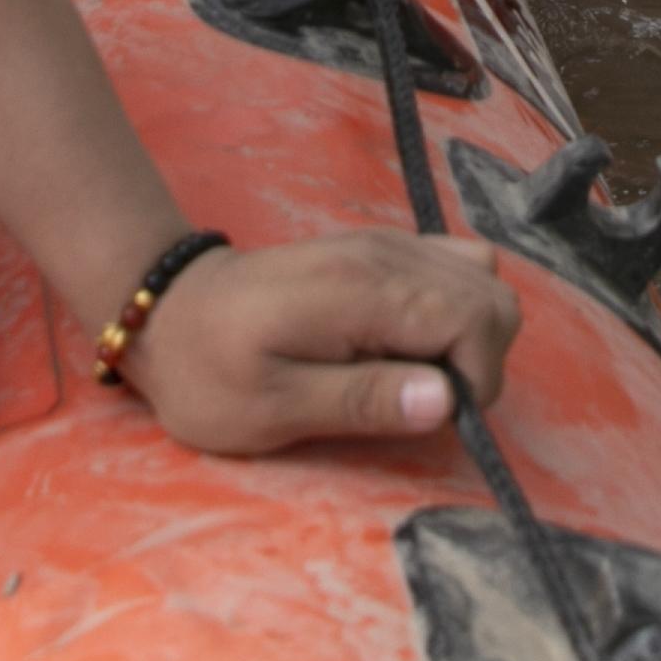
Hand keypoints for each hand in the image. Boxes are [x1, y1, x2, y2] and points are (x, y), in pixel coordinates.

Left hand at [120, 229, 518, 452]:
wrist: (167, 312)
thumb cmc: (210, 372)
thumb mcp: (271, 409)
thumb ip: (361, 401)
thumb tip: (446, 400)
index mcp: (362, 290)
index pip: (476, 317)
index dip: (478, 376)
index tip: (437, 415)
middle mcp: (385, 255)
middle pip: (493, 295)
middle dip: (482, 359)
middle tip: (423, 400)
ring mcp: (385, 245)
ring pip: (483, 278)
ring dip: (471, 334)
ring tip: (415, 374)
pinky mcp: (381, 249)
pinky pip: (453, 268)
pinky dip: (454, 309)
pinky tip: (407, 344)